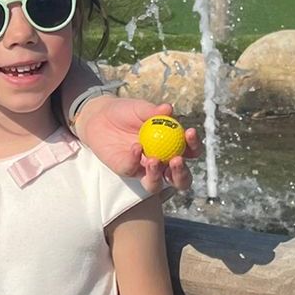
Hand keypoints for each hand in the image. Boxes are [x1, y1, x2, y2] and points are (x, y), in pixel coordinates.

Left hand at [74, 94, 195, 194]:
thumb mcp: (141, 108)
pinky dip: (135, 160)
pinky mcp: (125, 170)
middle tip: (176, 160)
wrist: (100, 115)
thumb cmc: (126, 111)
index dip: (194, 145)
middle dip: (181, 174)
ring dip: (157, 176)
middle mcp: (162, 162)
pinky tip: (135, 147)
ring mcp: (143, 169)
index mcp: (173, 146)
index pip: (190, 152)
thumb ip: (154, 111)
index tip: (190, 132)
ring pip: (156, 185)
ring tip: (154, 160)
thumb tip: (168, 109)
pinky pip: (132, 170)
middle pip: (179, 179)